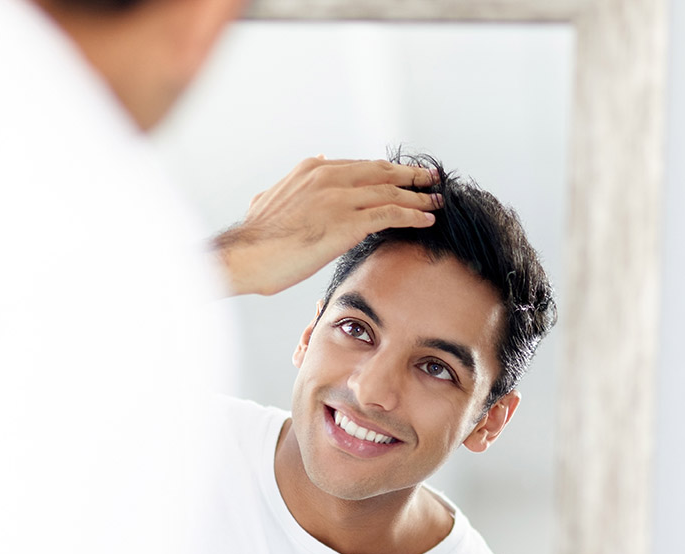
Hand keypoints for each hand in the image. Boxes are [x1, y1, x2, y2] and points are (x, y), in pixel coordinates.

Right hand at [213, 156, 441, 295]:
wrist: (246, 255)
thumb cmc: (256, 237)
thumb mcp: (270, 198)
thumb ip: (290, 185)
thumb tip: (296, 173)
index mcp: (313, 169)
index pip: (361, 166)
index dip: (387, 171)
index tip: (404, 176)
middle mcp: (329, 177)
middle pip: (382, 173)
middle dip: (411, 176)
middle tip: (432, 178)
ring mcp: (340, 198)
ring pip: (391, 193)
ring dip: (419, 197)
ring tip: (438, 201)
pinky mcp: (347, 223)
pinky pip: (390, 216)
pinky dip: (413, 216)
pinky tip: (427, 220)